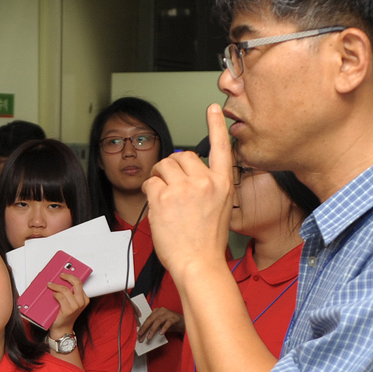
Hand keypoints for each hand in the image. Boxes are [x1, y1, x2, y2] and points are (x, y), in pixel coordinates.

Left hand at [44, 272, 88, 336]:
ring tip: (51, 286)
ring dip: (56, 286)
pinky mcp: (68, 310)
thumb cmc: (65, 316)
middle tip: (60, 276)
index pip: (79, 283)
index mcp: (84, 299)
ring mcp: (75, 307)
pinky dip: (55, 294)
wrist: (62, 329)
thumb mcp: (71, 303)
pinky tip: (53, 295)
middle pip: (76, 283)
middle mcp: (81, 302)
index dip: (71, 276)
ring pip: (66, 290)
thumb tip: (61, 282)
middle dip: (67, 277)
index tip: (65, 273)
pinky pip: (60, 297)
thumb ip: (70, 294)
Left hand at [137, 306, 183, 343]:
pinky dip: (164, 328)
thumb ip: (153, 327)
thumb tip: (144, 335)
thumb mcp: (160, 324)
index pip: (147, 319)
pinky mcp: (174, 318)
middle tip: (140, 335)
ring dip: (152, 330)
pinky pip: (168, 323)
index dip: (142, 327)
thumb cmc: (170, 323)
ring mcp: (168, 313)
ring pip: (158, 321)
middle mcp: (161, 310)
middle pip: (151, 319)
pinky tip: (161, 333)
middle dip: (145, 328)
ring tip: (149, 337)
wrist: (183, 322)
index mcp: (156, 311)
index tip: (138, 334)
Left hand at [141, 104, 237, 279]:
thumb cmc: (207, 241)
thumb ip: (207, 185)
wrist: (199, 262)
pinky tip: (158, 206)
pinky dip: (149, 190)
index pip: (222, 147)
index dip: (216, 125)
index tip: (213, 108)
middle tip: (170, 186)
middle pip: (182, 156)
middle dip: (172, 168)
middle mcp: (206, 182)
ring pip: (164, 165)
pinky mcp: (164, 197)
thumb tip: (186, 170)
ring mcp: (184, 188)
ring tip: (163, 196)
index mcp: (223, 183)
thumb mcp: (220, 207)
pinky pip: (150, 181)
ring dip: (159, 176)